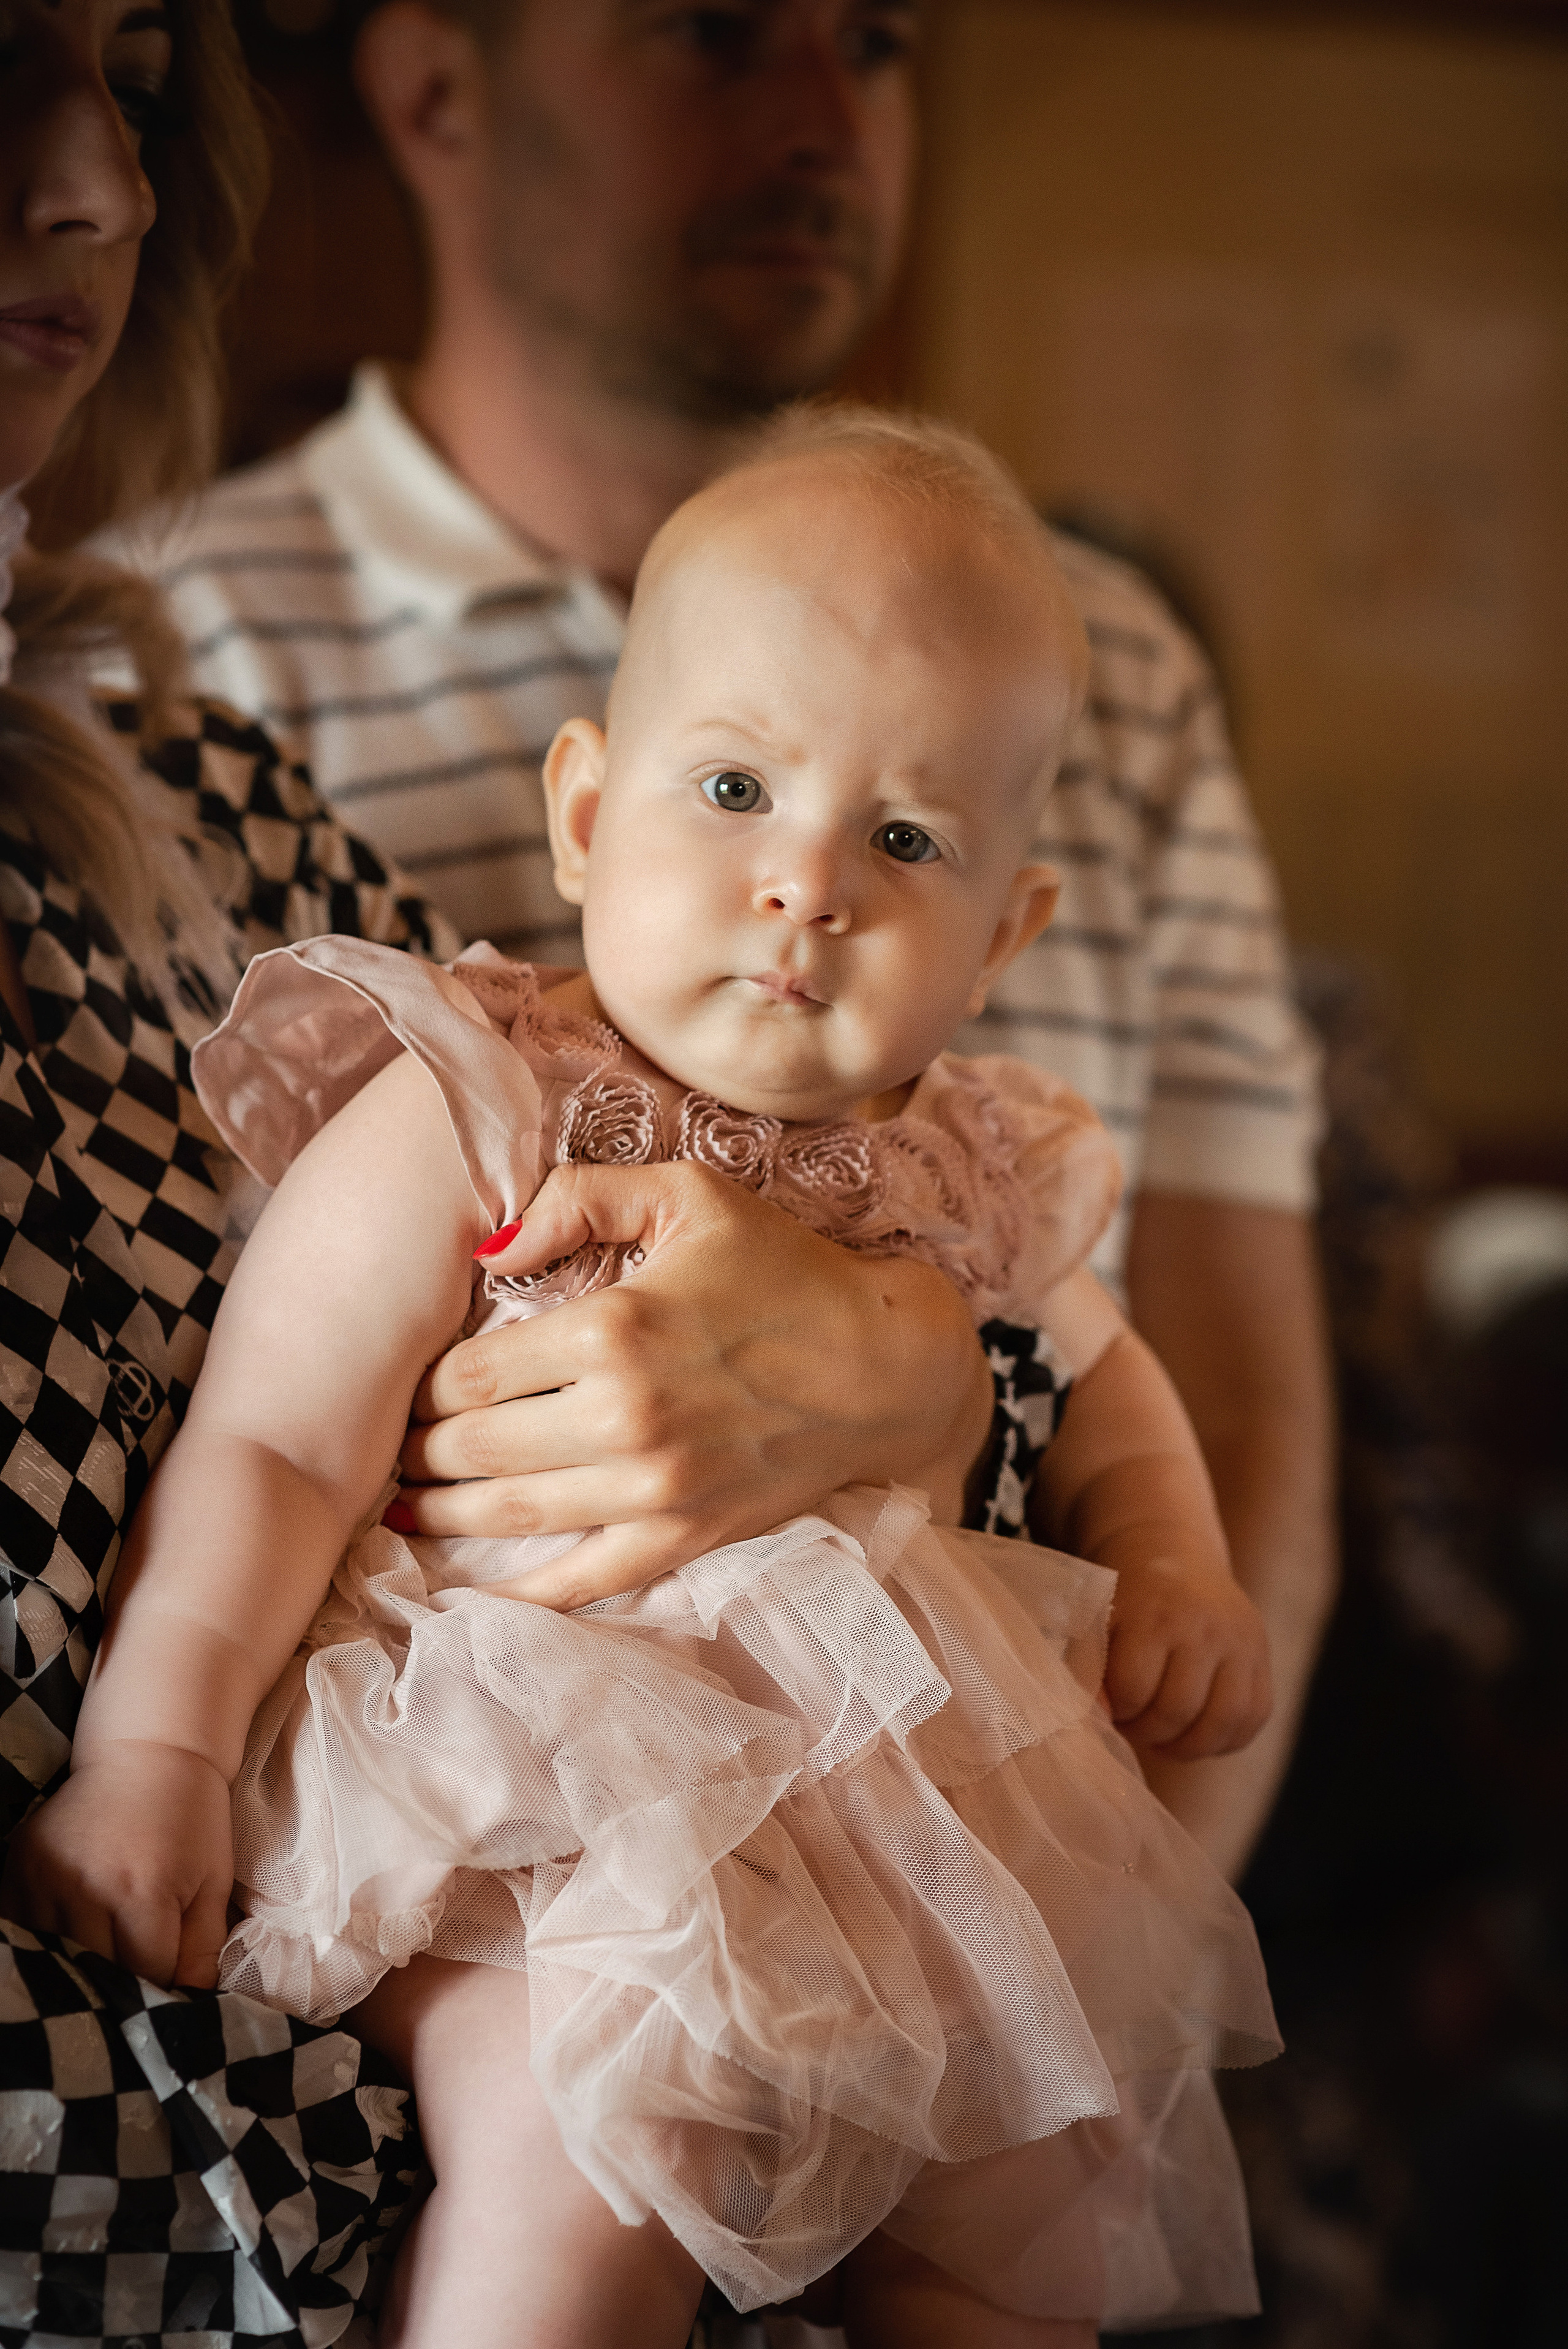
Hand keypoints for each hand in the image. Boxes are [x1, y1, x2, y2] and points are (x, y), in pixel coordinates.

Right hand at [1, 1741, 233, 1988]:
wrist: (147, 1751)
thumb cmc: (193, 1818)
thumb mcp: (212, 1881)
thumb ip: (203, 1949)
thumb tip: (190, 2003)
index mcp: (142, 1893)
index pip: (146, 1976)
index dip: (163, 1987)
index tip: (172, 1985)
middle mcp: (86, 1888)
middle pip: (98, 1971)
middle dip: (123, 1981)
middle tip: (139, 1975)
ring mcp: (45, 1877)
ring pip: (57, 1956)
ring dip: (82, 1963)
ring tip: (106, 1952)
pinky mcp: (19, 1867)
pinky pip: (23, 1928)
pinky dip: (45, 1941)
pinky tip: (71, 1934)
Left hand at [394, 1160, 990, 1607]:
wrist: (887, 1364)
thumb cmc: (786, 1271)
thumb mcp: (690, 1197)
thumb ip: (579, 1197)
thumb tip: (488, 1246)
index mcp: (613, 1330)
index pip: (471, 1372)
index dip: (424, 1385)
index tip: (412, 1386)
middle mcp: (623, 1418)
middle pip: (474, 1448)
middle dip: (422, 1450)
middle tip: (397, 1444)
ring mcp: (653, 1490)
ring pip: (508, 1516)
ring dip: (442, 1515)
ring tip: (405, 1504)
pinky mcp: (684, 1538)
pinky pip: (580, 1582)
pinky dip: (517, 1594)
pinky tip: (470, 1593)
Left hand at [1102, 1554, 1271, 1760]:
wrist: (1180, 1557)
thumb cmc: (1130, 1598)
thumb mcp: (1100, 1620)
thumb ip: (1090, 1667)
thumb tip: (1097, 1716)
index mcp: (1156, 1615)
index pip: (1134, 1689)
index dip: (1119, 1712)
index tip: (1113, 1708)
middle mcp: (1206, 1627)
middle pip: (1178, 1710)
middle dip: (1149, 1733)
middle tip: (1135, 1726)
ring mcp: (1242, 1643)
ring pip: (1223, 1721)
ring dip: (1189, 1747)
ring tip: (1165, 1740)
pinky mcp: (1263, 1658)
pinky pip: (1253, 1718)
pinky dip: (1225, 1740)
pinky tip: (1197, 1735)